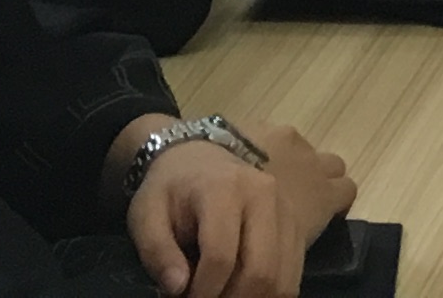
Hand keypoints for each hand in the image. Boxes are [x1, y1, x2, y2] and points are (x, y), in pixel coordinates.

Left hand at [123, 121, 355, 297]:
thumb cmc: (170, 191)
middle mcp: (264, 194)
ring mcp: (285, 209)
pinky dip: (271, 294)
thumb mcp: (146, 216)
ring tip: (224, 296)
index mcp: (223, 189)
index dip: (202, 291)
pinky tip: (245, 293)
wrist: (197, 158)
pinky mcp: (296, 223)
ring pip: (282, 278)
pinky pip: (293, 275)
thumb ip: (157, 253)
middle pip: (260, 270)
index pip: (221, 256)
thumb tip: (177, 289)